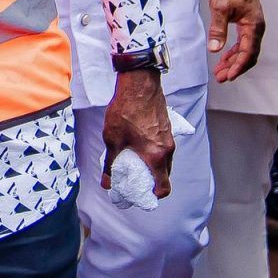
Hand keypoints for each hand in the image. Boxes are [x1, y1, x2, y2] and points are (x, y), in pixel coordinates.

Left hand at [101, 68, 174, 197]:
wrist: (139, 83)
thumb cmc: (125, 111)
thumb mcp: (113, 140)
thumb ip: (111, 164)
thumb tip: (107, 183)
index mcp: (157, 156)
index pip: (164, 186)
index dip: (156, 195)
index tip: (145, 194)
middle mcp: (168, 148)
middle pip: (165, 173)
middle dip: (153, 180)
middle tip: (137, 180)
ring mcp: (170, 137)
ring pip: (165, 159)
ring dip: (154, 164)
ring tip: (136, 161)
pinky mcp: (167, 126)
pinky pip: (164, 146)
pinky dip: (156, 151)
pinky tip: (140, 144)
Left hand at [207, 0, 264, 81]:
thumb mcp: (219, 8)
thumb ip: (218, 29)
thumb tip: (214, 48)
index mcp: (254, 25)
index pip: (248, 52)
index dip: (238, 66)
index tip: (228, 76)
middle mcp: (256, 27)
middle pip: (248, 54)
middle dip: (235, 67)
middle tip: (221, 77)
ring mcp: (253, 25)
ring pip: (245, 49)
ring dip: (233, 61)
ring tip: (220, 70)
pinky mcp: (247, 22)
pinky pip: (243, 42)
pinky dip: (234, 51)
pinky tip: (224, 56)